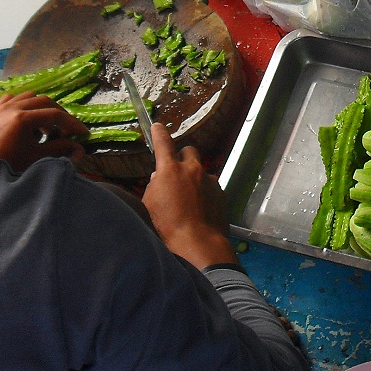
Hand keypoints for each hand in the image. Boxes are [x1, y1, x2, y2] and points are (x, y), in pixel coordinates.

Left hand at [0, 91, 90, 171]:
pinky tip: (25, 119)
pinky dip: (23, 105)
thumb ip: (59, 150)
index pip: (54, 115)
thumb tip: (81, 149)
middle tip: (65, 130)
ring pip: (28, 97)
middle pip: (44, 101)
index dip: (71, 123)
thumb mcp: (35, 158)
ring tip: (45, 127)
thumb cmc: (6, 167)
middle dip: (58, 114)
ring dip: (41, 108)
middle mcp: (11, 107)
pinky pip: (11, 99)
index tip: (82, 133)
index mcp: (22, 119)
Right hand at [141, 123, 237, 269]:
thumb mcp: (149, 204)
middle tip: (176, 171)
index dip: (159, 134)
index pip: (163, 143)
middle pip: (189, 150)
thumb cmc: (166, 226)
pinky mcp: (221, 193)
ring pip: (201, 171)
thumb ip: (154, 186)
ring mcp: (210, 180)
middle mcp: (192, 170)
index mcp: (170, 170)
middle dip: (182, 156)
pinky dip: (204, 193)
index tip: (158, 126)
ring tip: (188, 199)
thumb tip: (159, 178)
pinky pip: (211, 186)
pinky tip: (199, 209)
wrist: (198, 243)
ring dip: (194, 178)